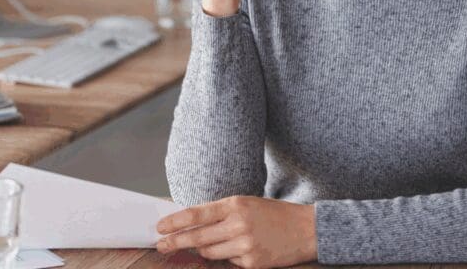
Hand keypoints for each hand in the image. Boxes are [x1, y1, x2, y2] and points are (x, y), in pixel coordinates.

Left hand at [156, 196, 316, 268]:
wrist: (307, 229)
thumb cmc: (274, 214)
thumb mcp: (246, 204)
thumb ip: (221, 213)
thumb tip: (191, 225)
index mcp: (236, 204)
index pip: (196, 214)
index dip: (174, 222)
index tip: (160, 227)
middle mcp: (238, 224)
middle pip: (197, 237)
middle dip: (175, 242)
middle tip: (160, 246)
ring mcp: (245, 245)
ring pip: (209, 253)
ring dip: (204, 250)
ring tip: (210, 244)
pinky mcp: (252, 263)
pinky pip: (229, 263)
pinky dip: (229, 257)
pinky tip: (242, 249)